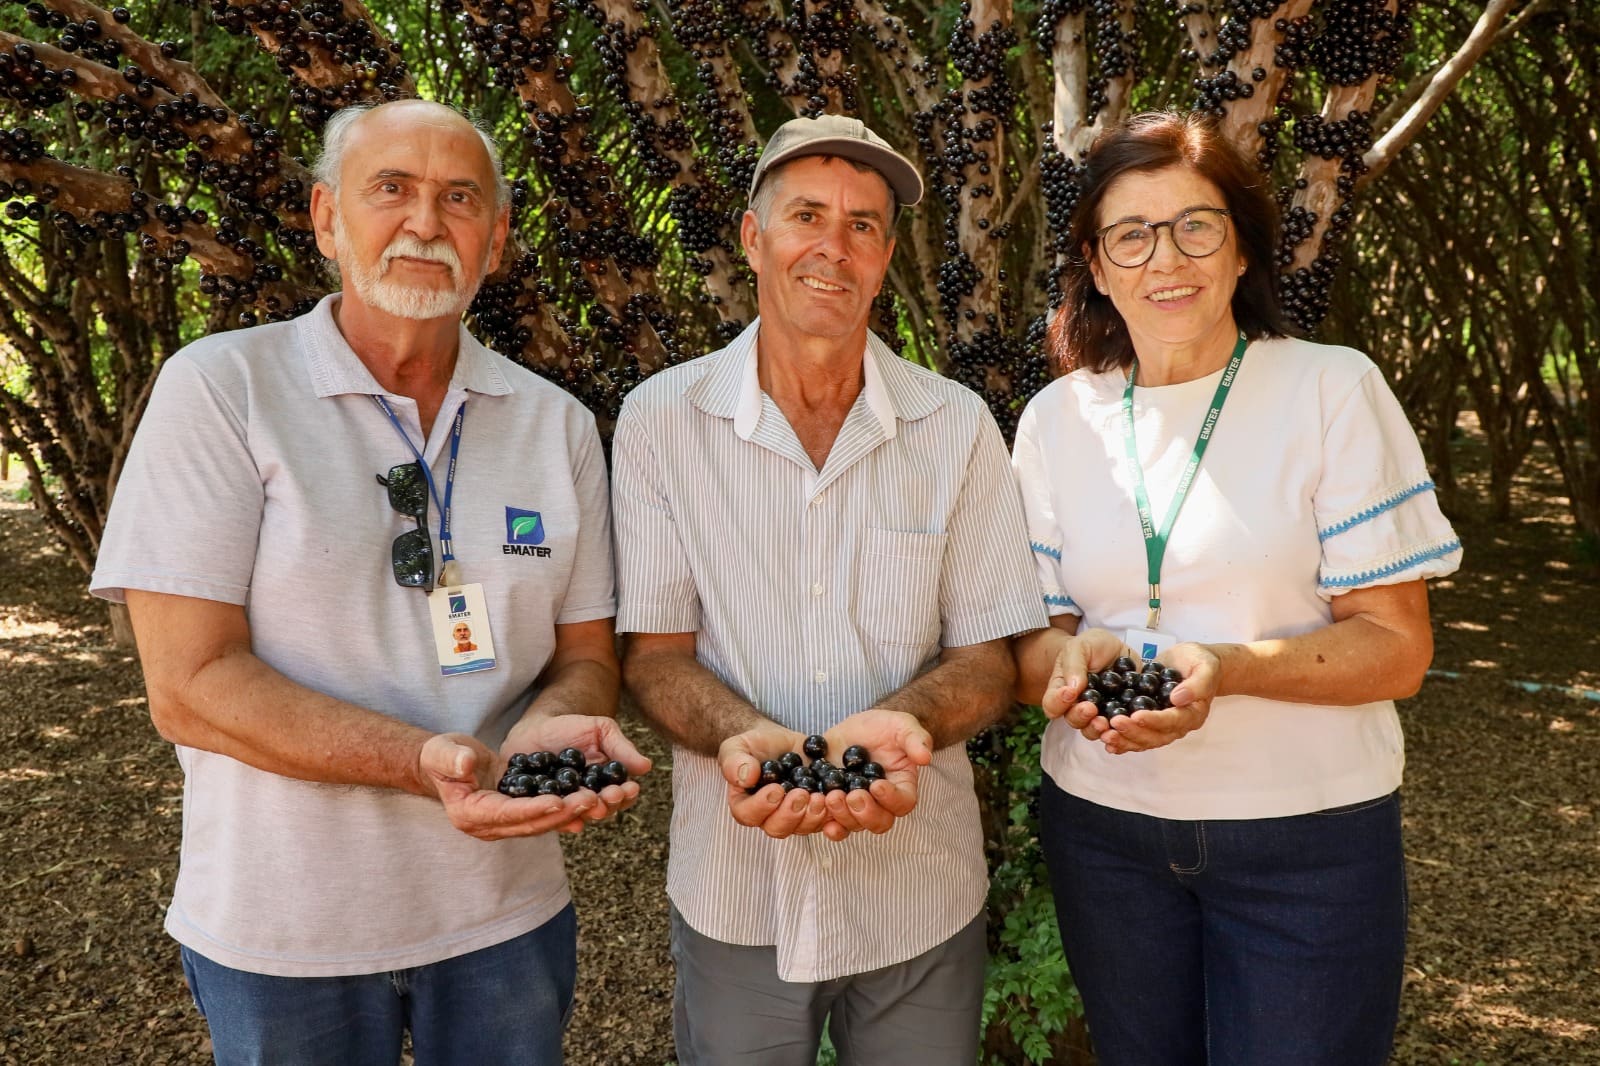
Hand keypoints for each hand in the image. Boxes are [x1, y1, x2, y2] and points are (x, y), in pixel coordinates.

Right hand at [422, 732, 604, 840]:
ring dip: (570, 813)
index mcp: (469, 814)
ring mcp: (504, 823)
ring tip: (598, 799)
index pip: (506, 814)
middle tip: (591, 800)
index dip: (534, 808)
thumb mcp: (442, 752)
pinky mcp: (516, 815)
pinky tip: (591, 798)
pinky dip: (566, 809)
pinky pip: (544, 814)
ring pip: (542, 822)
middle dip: (562, 813)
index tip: (559, 801)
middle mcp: (488, 826)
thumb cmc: (442, 756)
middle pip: (530, 823)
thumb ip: (452, 758)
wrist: (447, 763)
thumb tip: (466, 763)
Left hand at [500, 714, 653, 830]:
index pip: (622, 795)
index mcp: (606, 784)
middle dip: (607, 805)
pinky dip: (561, 822)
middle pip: (603, 810)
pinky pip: (552, 819)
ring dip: (586, 813)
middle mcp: (589, 799)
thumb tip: (646, 766)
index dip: (625, 794)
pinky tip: (569, 822)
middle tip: (607, 798)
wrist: (534, 729)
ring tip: (589, 804)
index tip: (627, 788)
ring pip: (580, 816)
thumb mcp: (601, 730)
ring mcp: (566, 806)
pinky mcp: (543, 810)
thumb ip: (621, 748)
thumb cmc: (571, 728)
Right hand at [720, 723, 829, 838]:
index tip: (776, 789)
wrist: (780, 742)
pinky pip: (824, 820)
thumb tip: (746, 777)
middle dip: (790, 814)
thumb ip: (734, 761)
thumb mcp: (737, 747)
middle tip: (801, 794)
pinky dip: (831, 813)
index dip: (761, 806)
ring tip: (819, 796)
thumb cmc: (754, 745)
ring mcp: (794, 816)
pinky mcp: (814, 810)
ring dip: (812, 816)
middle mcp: (769, 816)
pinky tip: (835, 798)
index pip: (748, 814)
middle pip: (777, 828)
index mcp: (745, 804)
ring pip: (802, 828)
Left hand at [815, 708, 933, 841]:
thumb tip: (925, 757)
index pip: (903, 804)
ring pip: (853, 825)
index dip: (891, 799)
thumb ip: (915, 739)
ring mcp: (855, 807)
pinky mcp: (834, 804)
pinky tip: (815, 811)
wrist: (857, 729)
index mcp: (901, 789)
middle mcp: (880, 804)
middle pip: (878, 822)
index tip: (877, 785)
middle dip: (865, 812)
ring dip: (842, 815)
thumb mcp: (902, 725)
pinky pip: (830, 821)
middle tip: (852, 795)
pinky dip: (822, 821)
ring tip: (831, 797)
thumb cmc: (885, 727)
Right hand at [1040, 627, 1128, 742]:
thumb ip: (1074, 665)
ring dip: (1098, 729)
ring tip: (1107, 722)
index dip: (1058, 703)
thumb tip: (1073, 688)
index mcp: (1062, 691)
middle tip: (1091, 709)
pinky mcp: (1120, 716)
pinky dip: (1122, 731)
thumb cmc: (1091, 646)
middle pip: (1073, 720)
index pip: (1052, 704)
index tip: (1070, 693)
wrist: (1116, 649)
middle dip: (1081, 717)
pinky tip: (1128, 724)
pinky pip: (1119, 729)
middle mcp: (1078, 706)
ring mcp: (1099, 713)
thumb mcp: (1080, 646)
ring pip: (1094, 730)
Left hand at [1100, 642, 1219, 754]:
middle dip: (1133, 731)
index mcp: (1192, 715)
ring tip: (1105, 735)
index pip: (1172, 721)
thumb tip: (1177, 698)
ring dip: (1124, 739)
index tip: (1135, 715)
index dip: (1154, 720)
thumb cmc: (1202, 663)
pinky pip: (1137, 734)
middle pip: (1155, 736)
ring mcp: (1162, 725)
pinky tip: (1105, 740)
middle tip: (1113, 723)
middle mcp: (1177, 725)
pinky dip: (1122, 740)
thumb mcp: (1205, 667)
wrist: (1194, 662)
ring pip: (1144, 740)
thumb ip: (1196, 684)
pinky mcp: (1150, 720)